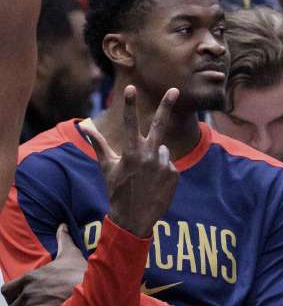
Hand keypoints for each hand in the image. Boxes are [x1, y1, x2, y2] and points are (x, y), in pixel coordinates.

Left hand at [2, 225, 85, 305]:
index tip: (23, 300)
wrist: (93, 289)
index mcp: (30, 277)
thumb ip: (63, 239)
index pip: (6, 291)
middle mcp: (27, 291)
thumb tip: (63, 225)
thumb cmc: (80, 273)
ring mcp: (32, 304)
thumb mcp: (70, 253)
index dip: (13, 297)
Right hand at [80, 86, 179, 237]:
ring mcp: (164, 165)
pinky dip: (162, 171)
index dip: (129, 104)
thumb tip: (84, 126)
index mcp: (131, 152)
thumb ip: (99, 144)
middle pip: (159, 125)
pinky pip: (168, 165)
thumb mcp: (106, 167)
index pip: (129, 123)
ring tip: (145, 178)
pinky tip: (154, 184)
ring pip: (161, 151)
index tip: (131, 87)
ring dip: (154, 159)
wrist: (134, 219)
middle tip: (175, 89)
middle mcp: (149, 155)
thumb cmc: (117, 191)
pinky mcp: (175, 174)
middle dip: (166, 105)